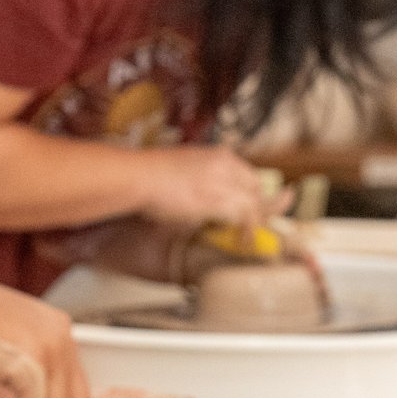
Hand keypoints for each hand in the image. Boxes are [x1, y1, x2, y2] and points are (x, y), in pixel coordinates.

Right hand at [141, 146, 273, 229]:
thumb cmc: (149, 174)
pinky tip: (243, 242)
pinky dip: (247, 231)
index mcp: (217, 154)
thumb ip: (198, 177)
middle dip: (257, 207)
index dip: (248, 192)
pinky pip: (244, 218)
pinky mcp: (220, 200)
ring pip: (254, 204)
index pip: (246, 173)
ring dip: (254, 223)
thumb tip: (199, 193)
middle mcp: (226, 165)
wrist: (140, 176)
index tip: (245, 205)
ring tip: (248, 239)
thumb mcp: (181, 168)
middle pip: (255, 187)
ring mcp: (225, 181)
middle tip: (252, 225)